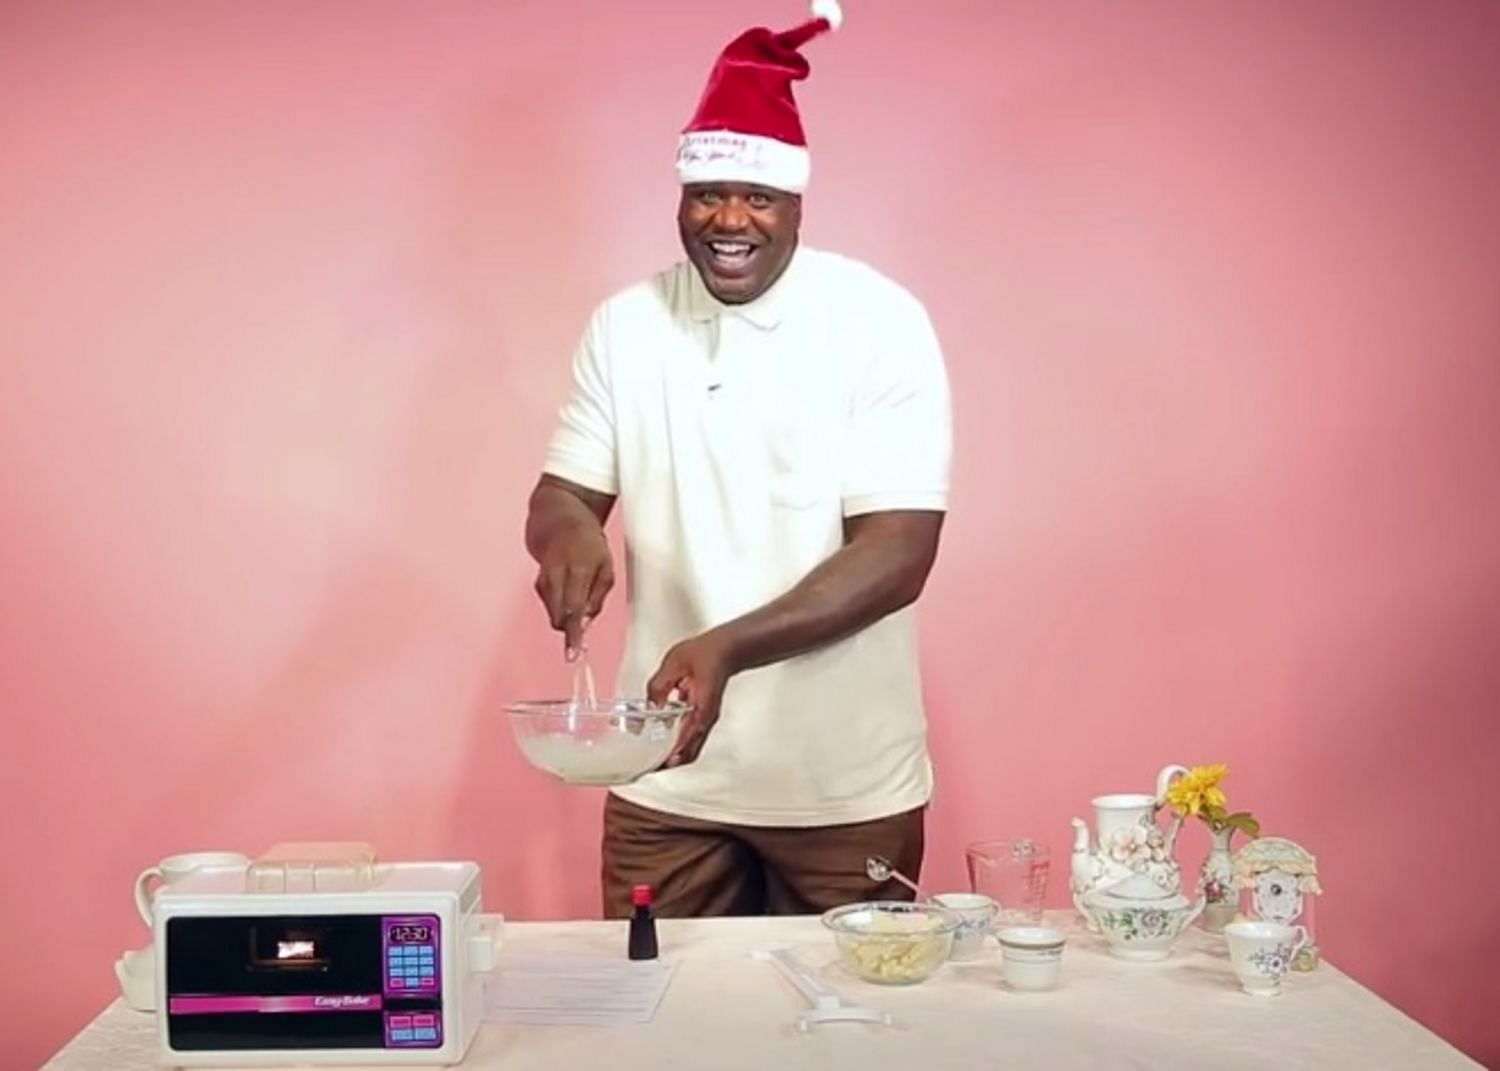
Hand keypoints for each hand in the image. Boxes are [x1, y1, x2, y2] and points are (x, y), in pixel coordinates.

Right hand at [533, 523, 613, 658]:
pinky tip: (570, 590)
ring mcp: (543, 579)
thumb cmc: (589, 545)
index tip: (572, 655)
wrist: (560, 522)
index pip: (574, 610)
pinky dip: (561, 606)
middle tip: (583, 626)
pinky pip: (551, 606)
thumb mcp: (606, 568)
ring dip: (567, 615)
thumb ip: (596, 598)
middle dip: (570, 628)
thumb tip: (585, 624)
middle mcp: (555, 575)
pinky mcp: (537, 583)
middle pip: (559, 616)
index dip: (573, 635)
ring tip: (581, 592)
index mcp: (577, 570)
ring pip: (554, 614)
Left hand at [647, 631, 735, 767]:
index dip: (674, 748)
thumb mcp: (674, 663)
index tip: (660, 761)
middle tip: (650, 767)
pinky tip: (661, 744)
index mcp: (703, 703)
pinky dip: (677, 746)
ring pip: (691, 748)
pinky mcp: (702, 718)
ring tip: (653, 760)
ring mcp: (706, 719)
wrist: (725, 650)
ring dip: (673, 756)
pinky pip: (690, 739)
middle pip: (691, 750)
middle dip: (671, 761)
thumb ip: (659, 686)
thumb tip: (649, 707)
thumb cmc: (704, 653)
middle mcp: (707, 717)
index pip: (689, 733)